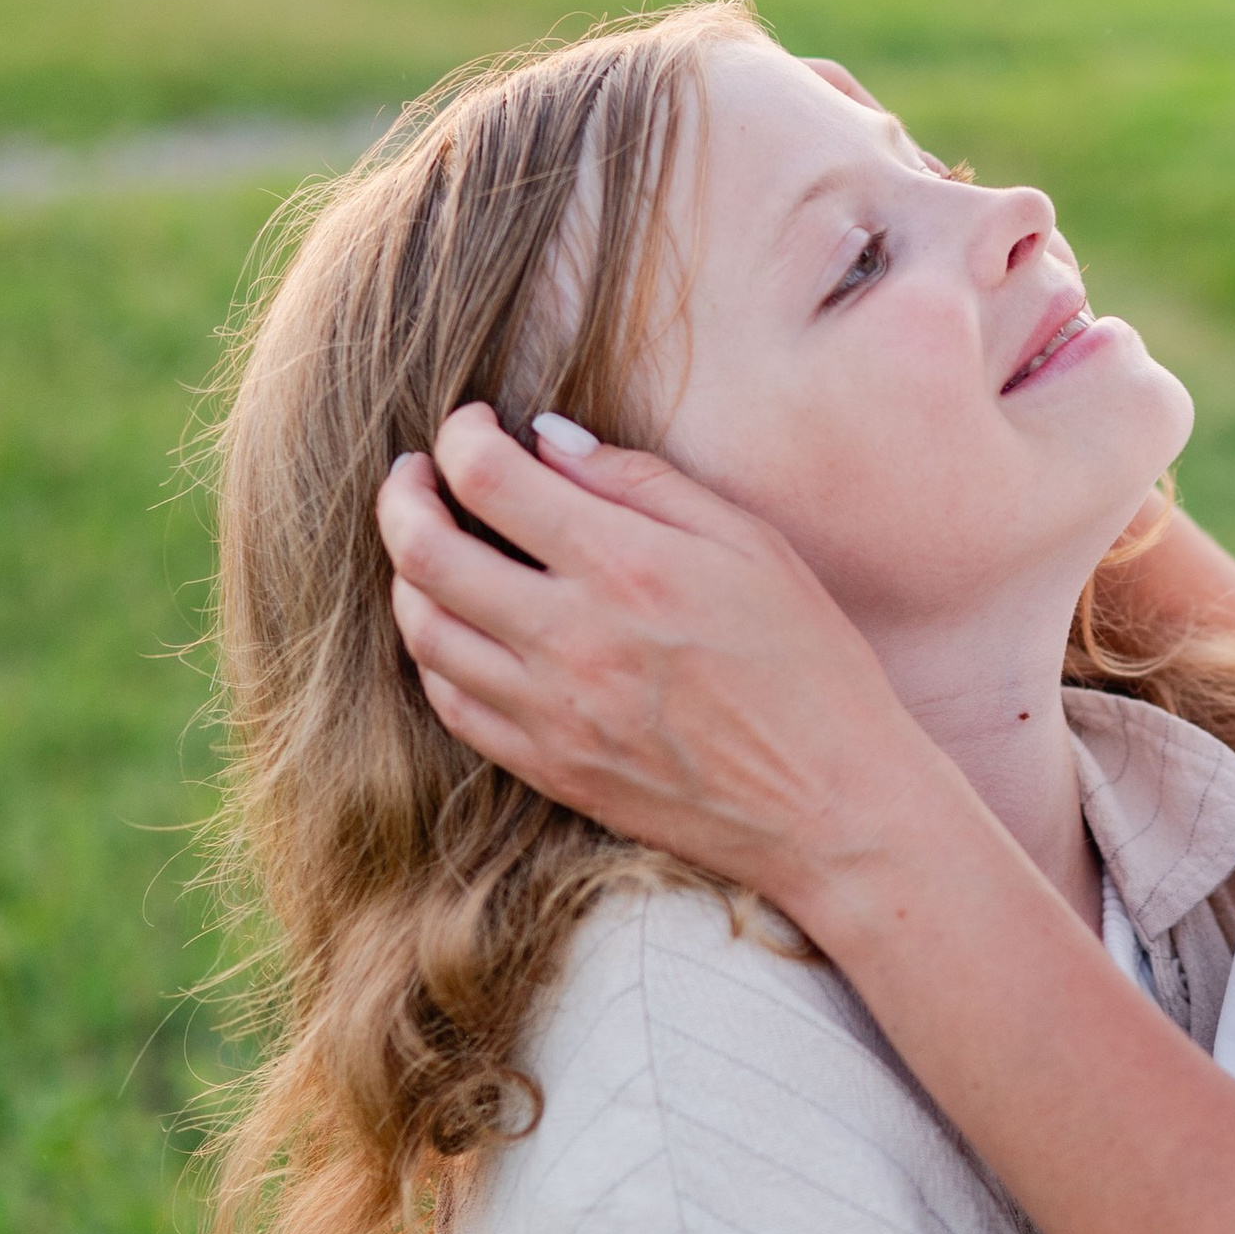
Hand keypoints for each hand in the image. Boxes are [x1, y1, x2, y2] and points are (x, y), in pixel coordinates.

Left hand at [374, 406, 921, 907]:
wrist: (831, 807)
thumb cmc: (810, 665)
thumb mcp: (751, 546)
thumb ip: (643, 483)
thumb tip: (549, 440)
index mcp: (626, 566)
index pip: (487, 478)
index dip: (460, 436)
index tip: (472, 426)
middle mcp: (571, 637)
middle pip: (426, 551)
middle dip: (403, 497)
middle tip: (415, 476)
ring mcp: (550, 711)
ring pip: (423, 629)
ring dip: (406, 576)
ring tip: (428, 549)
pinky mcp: (548, 768)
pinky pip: (450, 703)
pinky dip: (434, 654)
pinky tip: (458, 629)